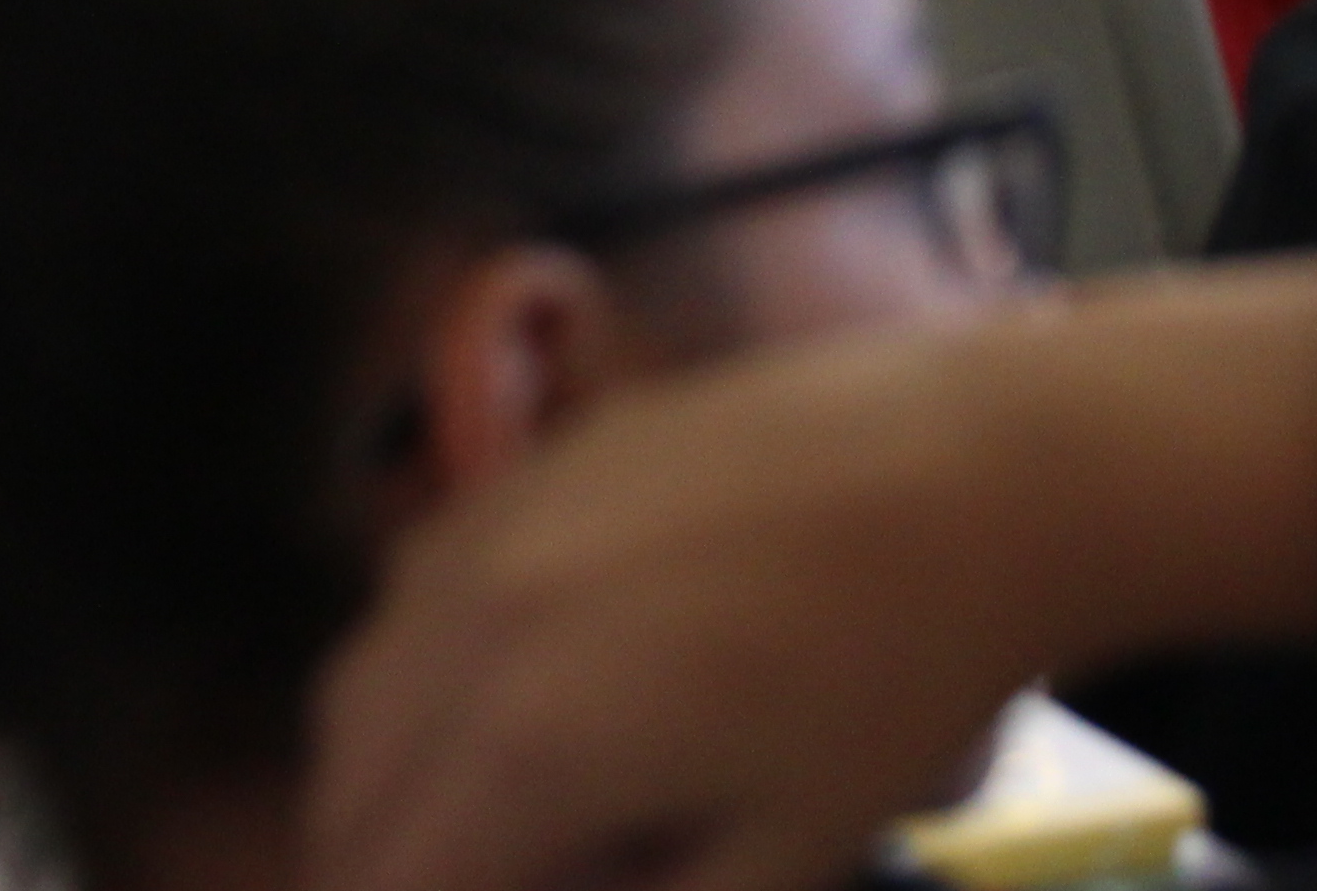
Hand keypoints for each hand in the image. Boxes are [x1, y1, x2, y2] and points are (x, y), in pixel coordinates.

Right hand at [307, 265, 1316, 890]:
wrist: (969, 468)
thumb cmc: (892, 682)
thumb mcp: (784, 854)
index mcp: (531, 743)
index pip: (395, 875)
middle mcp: (468, 627)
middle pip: (347, 789)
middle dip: (380, 861)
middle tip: (463, 879)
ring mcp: (488, 527)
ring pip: (358, 685)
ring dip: (380, 775)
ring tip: (467, 824)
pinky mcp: (529, 466)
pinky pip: (412, 591)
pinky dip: (416, 672)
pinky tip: (505, 699)